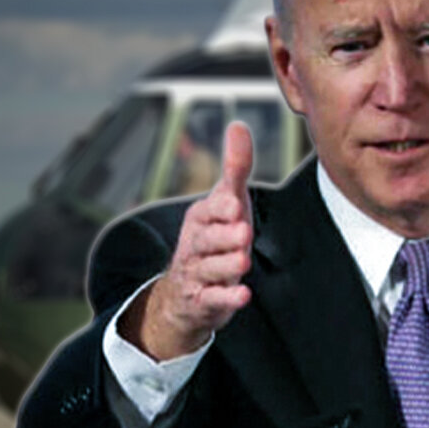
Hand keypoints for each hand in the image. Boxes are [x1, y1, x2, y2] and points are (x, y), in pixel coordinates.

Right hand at [123, 121, 254, 359]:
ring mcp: (197, 274)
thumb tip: (239, 126)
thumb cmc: (214, 239)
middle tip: (243, 232)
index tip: (235, 203)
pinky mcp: (204, 301)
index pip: (209, 210)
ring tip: (243, 261)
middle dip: (225, 236)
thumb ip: (235, 168)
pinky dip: (228, 298)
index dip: (222, 208)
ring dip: (228, 266)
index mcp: (200, 218)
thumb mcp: (225, 203)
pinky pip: (214, 300)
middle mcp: (195, 245)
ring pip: (212, 269)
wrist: (185, 294)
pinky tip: (243, 295)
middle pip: (208, 239)